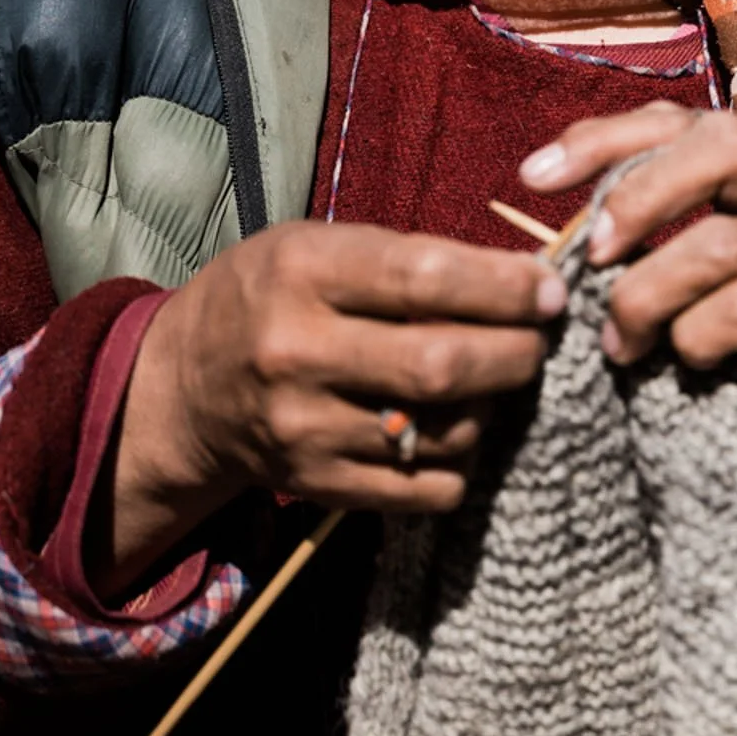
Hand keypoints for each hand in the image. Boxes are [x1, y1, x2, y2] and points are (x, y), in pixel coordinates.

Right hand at [96, 222, 563, 595]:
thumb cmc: (272, 294)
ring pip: (444, 431)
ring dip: (493, 407)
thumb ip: (409, 259)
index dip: (505, 286)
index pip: (426, 278)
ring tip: (493, 379)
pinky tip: (454, 428)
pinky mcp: (319, 487)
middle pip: (441, 365)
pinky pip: (427, 489)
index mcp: (303, 271)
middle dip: (516, 353)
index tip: (550, 290)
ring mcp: (307, 429)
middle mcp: (298, 352)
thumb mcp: (319, 246)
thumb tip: (522, 279)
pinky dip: (462, 461)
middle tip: (540, 340)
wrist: (186, 387)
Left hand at [520, 103, 736, 437]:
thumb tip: (552, 208)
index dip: (603, 139)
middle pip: (721, 147)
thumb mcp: (674, 267)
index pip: (679, 122)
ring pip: (719, 243)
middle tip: (592, 251)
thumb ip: (632, 227)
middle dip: (640, 195)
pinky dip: (692, 337)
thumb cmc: (723, 337)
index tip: (533, 178)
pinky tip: (685, 361)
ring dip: (646, 296)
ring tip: (620, 342)